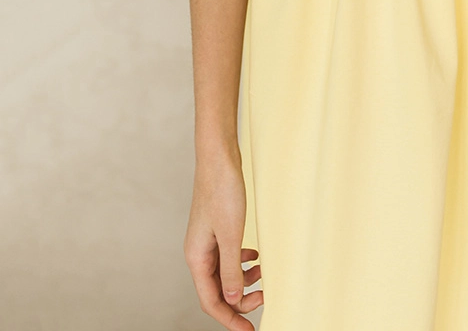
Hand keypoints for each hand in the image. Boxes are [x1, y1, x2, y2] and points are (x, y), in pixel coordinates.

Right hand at [184, 155, 263, 327]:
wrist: (219, 158)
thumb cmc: (222, 192)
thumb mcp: (231, 235)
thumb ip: (231, 269)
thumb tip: (233, 300)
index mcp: (196, 257)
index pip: (210, 301)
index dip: (229, 318)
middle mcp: (199, 252)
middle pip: (217, 290)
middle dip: (240, 300)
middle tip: (265, 298)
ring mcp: (207, 240)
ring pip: (224, 273)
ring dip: (243, 280)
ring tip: (264, 276)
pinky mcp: (217, 228)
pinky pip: (229, 255)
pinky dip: (243, 261)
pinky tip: (256, 256)